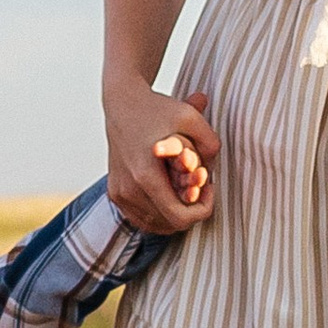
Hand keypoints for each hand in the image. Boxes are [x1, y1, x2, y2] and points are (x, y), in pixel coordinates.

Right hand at [105, 81, 218, 235]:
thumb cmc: (157, 109)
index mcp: (145, 175)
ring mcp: (119, 193)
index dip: (202, 211)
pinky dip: (159, 214)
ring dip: (175, 214)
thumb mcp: (191, 118)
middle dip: (190, 211)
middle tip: (200, 188)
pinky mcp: (115, 193)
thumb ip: (210, 143)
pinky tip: (171, 196)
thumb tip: (213, 169)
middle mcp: (128, 189)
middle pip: (169, 224)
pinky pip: (141, 218)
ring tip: (185, 190)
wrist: (122, 103)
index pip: (179, 218)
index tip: (209, 190)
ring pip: (155, 225)